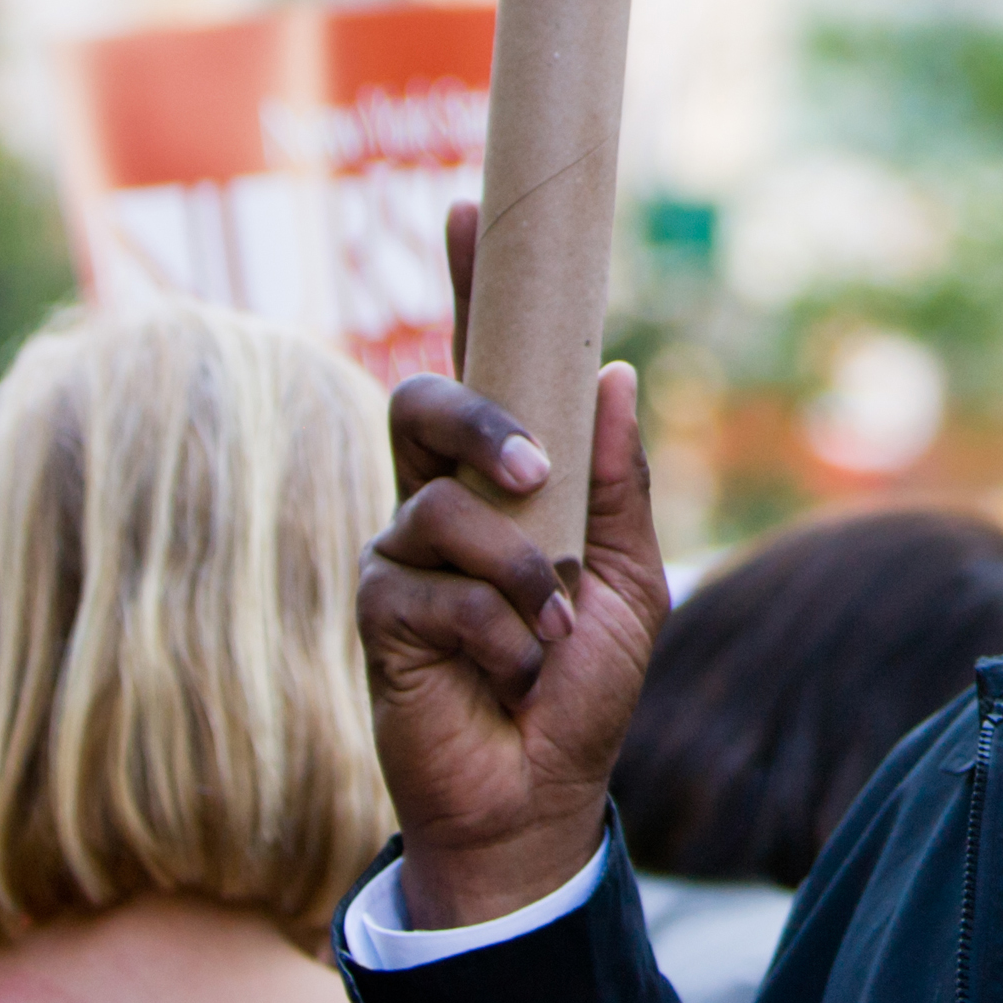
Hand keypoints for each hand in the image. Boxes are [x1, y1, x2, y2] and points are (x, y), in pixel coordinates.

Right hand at [359, 200, 668, 929]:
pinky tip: (510, 669)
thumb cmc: (582, 687)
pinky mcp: (374, 611)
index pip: (481, 362)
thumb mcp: (628, 579)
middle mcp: (438, 500)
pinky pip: (428, 587)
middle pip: (420, 400)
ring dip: (515, 571)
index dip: (469, 285)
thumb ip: (618, 483)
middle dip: (475, 417)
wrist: (539, 794)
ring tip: (549, 630)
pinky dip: (492, 629)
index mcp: (500, 477)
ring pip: (439, 505)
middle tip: (532, 469)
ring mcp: (398, 552)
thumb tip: (617, 374)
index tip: (464, 207)